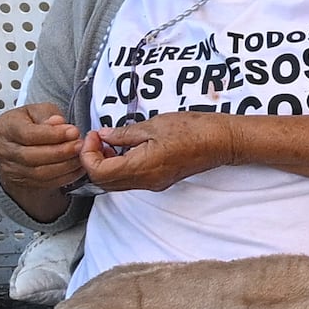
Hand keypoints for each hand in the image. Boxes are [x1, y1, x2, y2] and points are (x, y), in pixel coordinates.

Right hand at [0, 102, 86, 211]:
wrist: (22, 141)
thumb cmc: (30, 122)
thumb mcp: (39, 110)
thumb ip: (48, 115)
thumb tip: (58, 122)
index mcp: (5, 127)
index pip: (27, 134)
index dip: (52, 135)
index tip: (73, 132)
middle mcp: (3, 149)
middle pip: (31, 156)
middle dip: (60, 152)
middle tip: (79, 145)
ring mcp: (9, 168)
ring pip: (38, 173)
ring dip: (64, 166)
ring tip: (80, 156)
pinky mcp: (20, 181)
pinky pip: (44, 183)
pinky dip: (64, 177)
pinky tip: (75, 168)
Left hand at [76, 108, 249, 194]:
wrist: (220, 141)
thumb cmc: (191, 130)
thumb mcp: (153, 125)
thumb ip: (124, 134)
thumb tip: (103, 136)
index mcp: (141, 167)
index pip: (99, 172)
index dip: (88, 155)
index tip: (93, 135)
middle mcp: (145, 181)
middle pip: (104, 183)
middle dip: (93, 161)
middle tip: (97, 140)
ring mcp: (153, 184)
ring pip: (116, 183)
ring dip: (106, 165)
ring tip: (110, 143)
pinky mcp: (159, 181)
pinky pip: (131, 180)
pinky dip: (120, 166)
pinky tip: (126, 148)